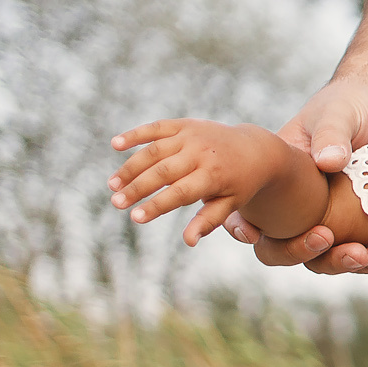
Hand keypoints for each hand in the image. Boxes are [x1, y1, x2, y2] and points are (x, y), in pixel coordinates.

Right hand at [109, 119, 292, 246]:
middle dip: (137, 188)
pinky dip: (135, 134)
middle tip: (117, 203)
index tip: (135, 218)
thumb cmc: (239, 184)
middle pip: (162, 171)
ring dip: (130, 167)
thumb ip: (208, 221)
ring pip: (154, 150)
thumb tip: (188, 242)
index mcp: (214, 175)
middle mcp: (201, 152)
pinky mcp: (184, 124)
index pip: (180, 192)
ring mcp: (192, 136)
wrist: (254, 149)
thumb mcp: (231, 204)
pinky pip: (156, 127)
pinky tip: (115, 145)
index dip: (156, 205)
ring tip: (113, 185)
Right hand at [230, 74, 367, 274]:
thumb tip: (329, 161)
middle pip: (280, 245)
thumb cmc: (354, 104)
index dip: (241, 225)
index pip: (246, 207)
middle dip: (298, 250)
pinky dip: (365, 263)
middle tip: (324, 238)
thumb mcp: (339, 111)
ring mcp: (329, 220)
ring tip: (363, 255)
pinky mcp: (358, 228)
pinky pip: (355, 255)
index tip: (252, 233)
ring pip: (318, 258)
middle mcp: (296, 206)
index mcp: (276, 178)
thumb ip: (332, 132)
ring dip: (336, 263)